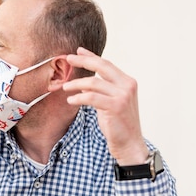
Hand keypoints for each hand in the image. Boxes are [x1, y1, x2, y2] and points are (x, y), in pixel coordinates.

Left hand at [64, 47, 148, 164]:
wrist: (130, 144)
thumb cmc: (118, 125)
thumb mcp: (111, 103)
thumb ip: (102, 90)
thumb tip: (86, 81)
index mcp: (128, 82)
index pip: (107, 64)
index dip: (91, 56)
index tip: (78, 51)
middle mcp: (127, 86)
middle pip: (102, 67)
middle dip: (83, 61)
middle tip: (68, 59)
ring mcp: (123, 95)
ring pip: (94, 83)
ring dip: (76, 84)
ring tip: (65, 87)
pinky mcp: (116, 106)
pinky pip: (91, 97)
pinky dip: (79, 98)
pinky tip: (71, 100)